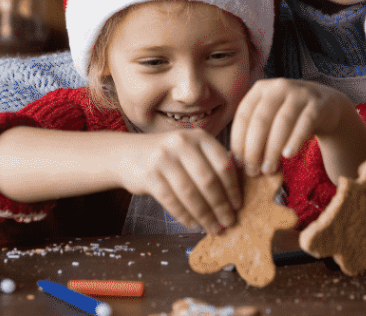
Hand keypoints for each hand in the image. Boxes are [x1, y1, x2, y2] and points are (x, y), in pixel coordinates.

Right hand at [115, 129, 240, 233]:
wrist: (126, 154)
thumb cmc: (169, 158)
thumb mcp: (191, 152)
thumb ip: (211, 165)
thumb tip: (236, 197)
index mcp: (199, 137)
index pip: (223, 164)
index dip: (233, 188)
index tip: (238, 206)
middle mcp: (182, 143)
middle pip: (208, 180)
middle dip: (221, 206)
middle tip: (229, 222)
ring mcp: (164, 158)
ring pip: (190, 193)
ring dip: (205, 215)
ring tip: (214, 228)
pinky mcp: (149, 175)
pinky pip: (172, 201)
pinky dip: (185, 216)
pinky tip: (194, 225)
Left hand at [230, 78, 354, 176]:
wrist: (326, 106)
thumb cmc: (290, 116)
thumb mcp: (269, 116)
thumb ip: (253, 132)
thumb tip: (235, 161)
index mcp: (260, 89)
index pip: (243, 115)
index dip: (238, 140)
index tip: (238, 163)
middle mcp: (278, 87)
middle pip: (261, 120)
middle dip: (254, 149)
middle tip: (253, 171)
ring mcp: (300, 93)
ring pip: (282, 123)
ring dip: (272, 149)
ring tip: (268, 169)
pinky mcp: (318, 104)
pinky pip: (305, 123)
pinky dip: (295, 140)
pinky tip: (287, 155)